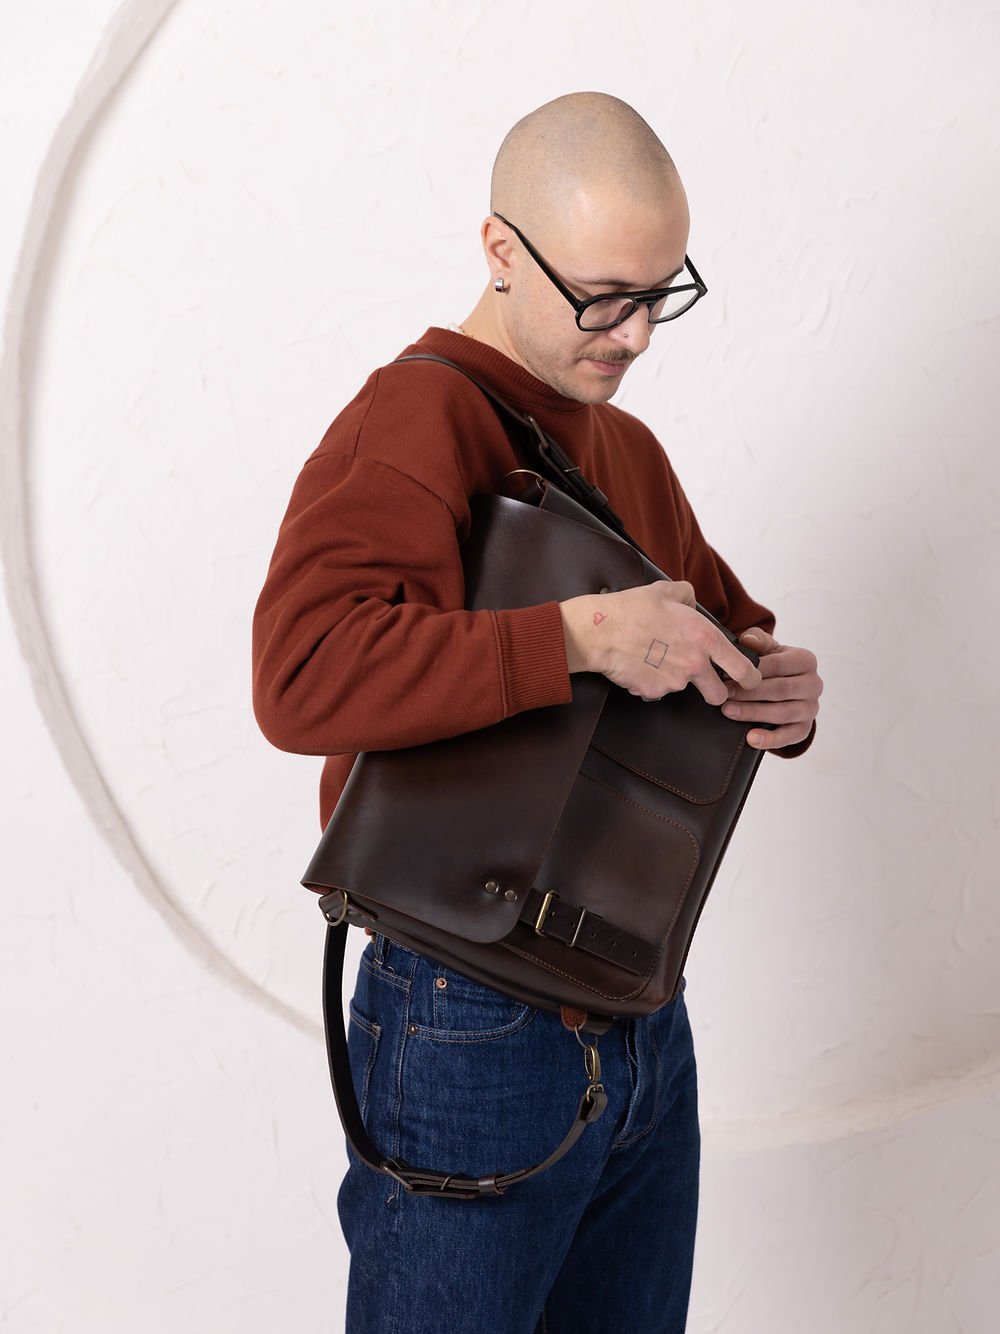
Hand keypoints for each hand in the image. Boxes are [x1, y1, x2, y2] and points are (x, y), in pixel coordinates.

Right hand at [560, 581, 762, 706]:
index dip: (750, 678)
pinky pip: (657, 691)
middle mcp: (694, 664)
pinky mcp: (653, 693)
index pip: (743, 668)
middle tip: (705, 684)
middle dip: (715, 692)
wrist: (599, 631)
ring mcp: (674, 682)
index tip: (748, 681)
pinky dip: (650, 682)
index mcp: (705, 638)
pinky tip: (638, 665)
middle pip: (719, 694)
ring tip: (653, 658)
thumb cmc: (631, 609)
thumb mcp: (666, 591)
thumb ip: (687, 596)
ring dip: (673, 679)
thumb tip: (692, 603)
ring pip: (682, 689)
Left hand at [721, 628, 821, 749]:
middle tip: (724, 695)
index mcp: (806, 660)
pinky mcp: (805, 728)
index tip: (726, 676)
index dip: (751, 671)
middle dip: (749, 693)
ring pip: (782, 713)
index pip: (778, 665)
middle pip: (780, 690)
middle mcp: (814, 684)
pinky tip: (751, 739)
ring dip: (753, 713)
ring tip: (729, 712)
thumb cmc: (772, 665)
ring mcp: (811, 708)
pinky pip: (789, 736)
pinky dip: (770, 739)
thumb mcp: (766, 649)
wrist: (783, 686)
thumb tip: (748, 640)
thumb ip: (757, 640)